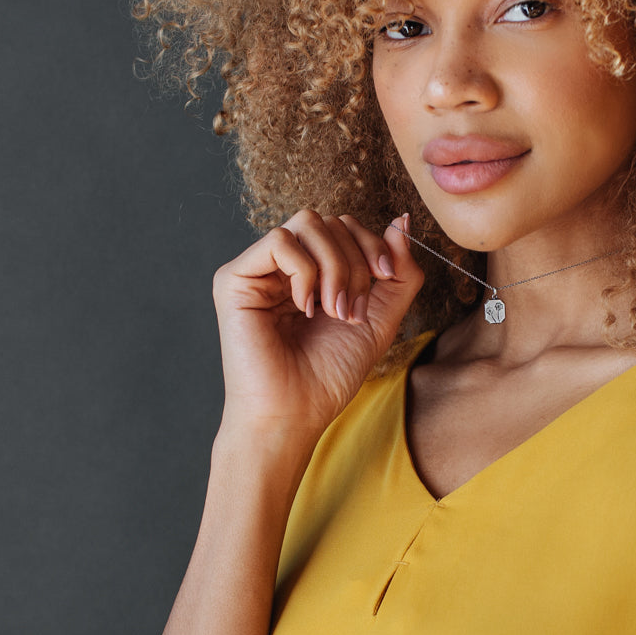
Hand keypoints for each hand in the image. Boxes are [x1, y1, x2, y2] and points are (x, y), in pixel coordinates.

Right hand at [211, 212, 422, 446]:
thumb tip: (401, 221)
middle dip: (356, 262)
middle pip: (330, 221)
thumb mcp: (382, 316)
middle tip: (353, 310)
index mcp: (314, 270)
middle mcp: (284, 265)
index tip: (385, 278)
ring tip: (333, 310)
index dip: (372, 244)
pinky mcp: (234, 279)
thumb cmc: (331, 373)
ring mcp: (258, 269)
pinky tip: (304, 308)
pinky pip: (279, 241)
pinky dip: (305, 272)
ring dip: (334, 266)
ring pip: (308, 223)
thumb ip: (399, 270)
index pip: (345, 225)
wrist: (295, 414)